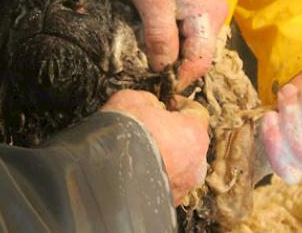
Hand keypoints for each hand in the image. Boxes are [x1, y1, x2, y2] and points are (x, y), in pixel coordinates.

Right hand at [101, 89, 209, 204]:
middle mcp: (195, 163)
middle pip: (190, 142)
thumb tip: (150, 105)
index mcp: (193, 133)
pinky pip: (168, 185)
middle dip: (175, 134)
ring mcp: (184, 186)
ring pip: (181, 167)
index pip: (197, 112)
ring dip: (167, 158)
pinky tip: (138, 171)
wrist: (104, 174)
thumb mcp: (131, 99)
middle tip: (152, 128)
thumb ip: (148, 100)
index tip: (168, 103)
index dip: (181, 105)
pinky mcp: (169, 202)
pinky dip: (157, 177)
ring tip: (143, 153)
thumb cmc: (122, 133)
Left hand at [122, 0, 227, 88]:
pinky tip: (155, 27)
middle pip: (199, 47)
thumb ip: (160, 38)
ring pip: (192, 31)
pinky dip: (172, 27)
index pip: (202, 60)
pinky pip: (186, 16)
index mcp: (210, 13)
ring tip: (151, 52)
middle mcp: (215, 6)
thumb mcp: (152, 2)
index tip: (160, 88)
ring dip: (174, 45)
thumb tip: (163, 69)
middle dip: (178, 63)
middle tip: (152, 72)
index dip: (182, 78)